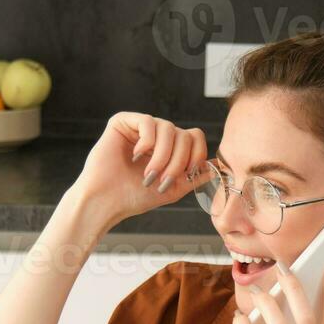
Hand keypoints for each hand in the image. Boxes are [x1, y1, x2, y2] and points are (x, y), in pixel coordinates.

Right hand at [70, 112, 207, 230]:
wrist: (107, 201)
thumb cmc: (135, 197)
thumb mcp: (173, 189)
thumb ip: (195, 176)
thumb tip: (216, 165)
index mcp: (169, 148)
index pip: (195, 137)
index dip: (197, 155)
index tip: (187, 175)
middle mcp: (157, 135)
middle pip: (185, 134)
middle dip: (178, 161)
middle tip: (162, 181)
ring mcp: (140, 127)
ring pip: (169, 128)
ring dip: (162, 156)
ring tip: (149, 175)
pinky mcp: (123, 121)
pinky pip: (148, 121)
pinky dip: (148, 142)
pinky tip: (136, 155)